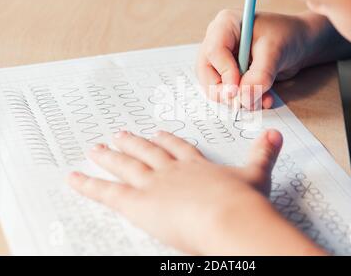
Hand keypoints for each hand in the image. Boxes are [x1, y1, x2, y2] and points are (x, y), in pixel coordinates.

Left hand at [68, 129, 288, 254]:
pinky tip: (73, 177)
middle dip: (133, 143)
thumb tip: (277, 134)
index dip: (167, 140)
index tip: (158, 132)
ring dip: (109, 156)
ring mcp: (153, 183)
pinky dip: (88, 184)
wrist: (229, 216)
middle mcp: (171, 170)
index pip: (178, 148)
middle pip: (147, 152)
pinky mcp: (138, 202)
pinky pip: (106, 191)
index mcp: (196, 166)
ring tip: (95, 147)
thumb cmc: (243, 202)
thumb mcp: (257, 174)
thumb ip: (264, 153)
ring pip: (125, 165)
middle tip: (119, 134)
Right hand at [197, 10, 310, 109]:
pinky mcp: (230, 75)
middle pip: (207, 73)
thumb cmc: (287, 37)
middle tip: (243, 101)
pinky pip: (229, 94)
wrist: (299, 44)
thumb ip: (260, 75)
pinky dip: (246, 101)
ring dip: (238, 99)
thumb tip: (244, 98)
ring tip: (262, 99)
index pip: (214, 52)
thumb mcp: (275, 52)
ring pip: (215, 87)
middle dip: (225, 92)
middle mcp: (218, 42)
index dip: (224, 73)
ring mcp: (222, 60)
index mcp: (225, 26)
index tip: (238, 89)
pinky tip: (264, 99)